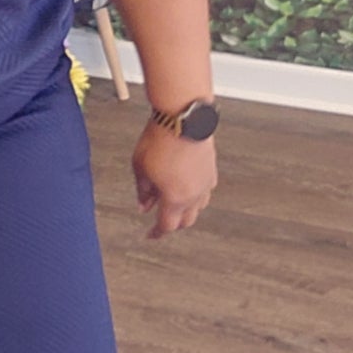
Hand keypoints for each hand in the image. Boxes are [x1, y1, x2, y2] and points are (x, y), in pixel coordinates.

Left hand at [131, 121, 216, 239]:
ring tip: (172, 202)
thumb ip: (143, 190)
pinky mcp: (211, 169)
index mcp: (175, 198)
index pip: (166, 226)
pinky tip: (186, 186)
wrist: (183, 117)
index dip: (156, 233)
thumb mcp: (140, 167)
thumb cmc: (160, 139)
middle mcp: (194, 195)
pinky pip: (205, 191)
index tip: (150, 235)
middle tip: (160, 219)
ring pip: (198, 207)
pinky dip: (195, 195)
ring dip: (186, 210)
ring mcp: (206, 182)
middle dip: (172, 223)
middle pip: (185, 221)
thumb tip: (143, 205)